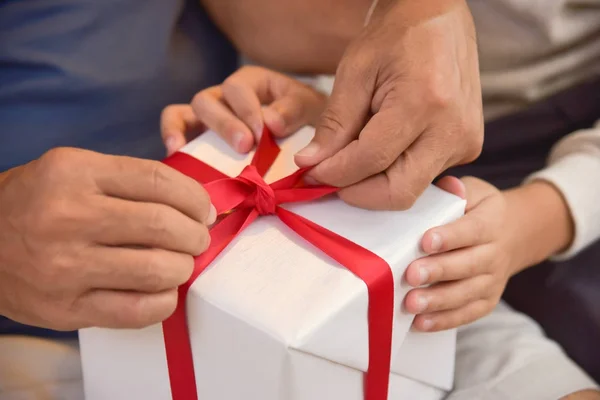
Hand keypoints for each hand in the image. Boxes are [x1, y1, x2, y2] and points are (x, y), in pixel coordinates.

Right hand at [0, 148, 213, 329]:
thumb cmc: (38, 202)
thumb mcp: (75, 170)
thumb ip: (131, 181)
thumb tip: (197, 205)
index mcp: (75, 174)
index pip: (159, 181)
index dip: (195, 198)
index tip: (204, 210)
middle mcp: (69, 217)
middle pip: (163, 226)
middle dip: (196, 234)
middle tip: (197, 238)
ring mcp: (65, 267)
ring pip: (156, 269)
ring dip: (184, 267)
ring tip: (180, 262)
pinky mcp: (65, 308)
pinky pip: (137, 311)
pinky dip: (165, 301)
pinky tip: (164, 290)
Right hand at [161, 66, 326, 154]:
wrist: (308, 135)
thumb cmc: (305, 117)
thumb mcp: (309, 107)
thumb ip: (293, 110)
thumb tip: (270, 123)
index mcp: (251, 82)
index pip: (237, 87)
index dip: (246, 110)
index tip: (261, 134)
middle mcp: (224, 95)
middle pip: (207, 101)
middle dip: (223, 124)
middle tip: (243, 146)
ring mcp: (208, 116)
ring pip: (184, 113)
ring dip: (186, 132)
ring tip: (186, 150)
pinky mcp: (198, 135)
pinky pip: (177, 128)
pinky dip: (172, 137)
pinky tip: (176, 154)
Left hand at [295, 0, 482, 209]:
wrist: (438, 18)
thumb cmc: (395, 37)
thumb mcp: (355, 72)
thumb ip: (334, 124)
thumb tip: (312, 164)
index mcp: (424, 102)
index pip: (371, 160)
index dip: (335, 174)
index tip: (311, 173)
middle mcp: (453, 129)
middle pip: (397, 192)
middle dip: (356, 192)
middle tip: (329, 176)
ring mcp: (466, 142)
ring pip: (409, 190)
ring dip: (373, 183)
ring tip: (355, 153)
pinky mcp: (468, 147)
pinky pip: (422, 177)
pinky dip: (393, 173)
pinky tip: (380, 147)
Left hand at [404, 176, 511, 330]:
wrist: (513, 235)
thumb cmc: (479, 210)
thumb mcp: (475, 192)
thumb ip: (459, 191)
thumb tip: (449, 186)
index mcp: (491, 223)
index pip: (472, 230)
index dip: (450, 237)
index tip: (426, 241)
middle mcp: (495, 254)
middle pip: (468, 265)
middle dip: (439, 271)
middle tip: (412, 274)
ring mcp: (492, 281)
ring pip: (466, 294)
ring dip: (438, 301)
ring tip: (412, 303)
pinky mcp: (486, 301)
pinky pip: (467, 313)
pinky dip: (445, 320)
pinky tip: (421, 323)